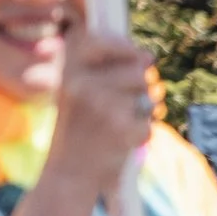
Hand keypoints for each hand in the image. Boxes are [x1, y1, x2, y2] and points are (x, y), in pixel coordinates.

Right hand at [42, 28, 154, 203]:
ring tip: (118, 125)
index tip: (137, 55)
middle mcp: (82, 86)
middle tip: (121, 107)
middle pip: (136, 70)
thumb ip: (104, 71)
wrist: (68, 174)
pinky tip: (120, 143)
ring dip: (142, 112)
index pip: (98, 41)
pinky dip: (141, 135)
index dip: (123, 45)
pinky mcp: (120, 129)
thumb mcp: (75, 94)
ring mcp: (102, 107)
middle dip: (140, 88)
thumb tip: (148, 56)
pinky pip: (148, 124)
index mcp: (68, 74)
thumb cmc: (77, 132)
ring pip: (146, 97)